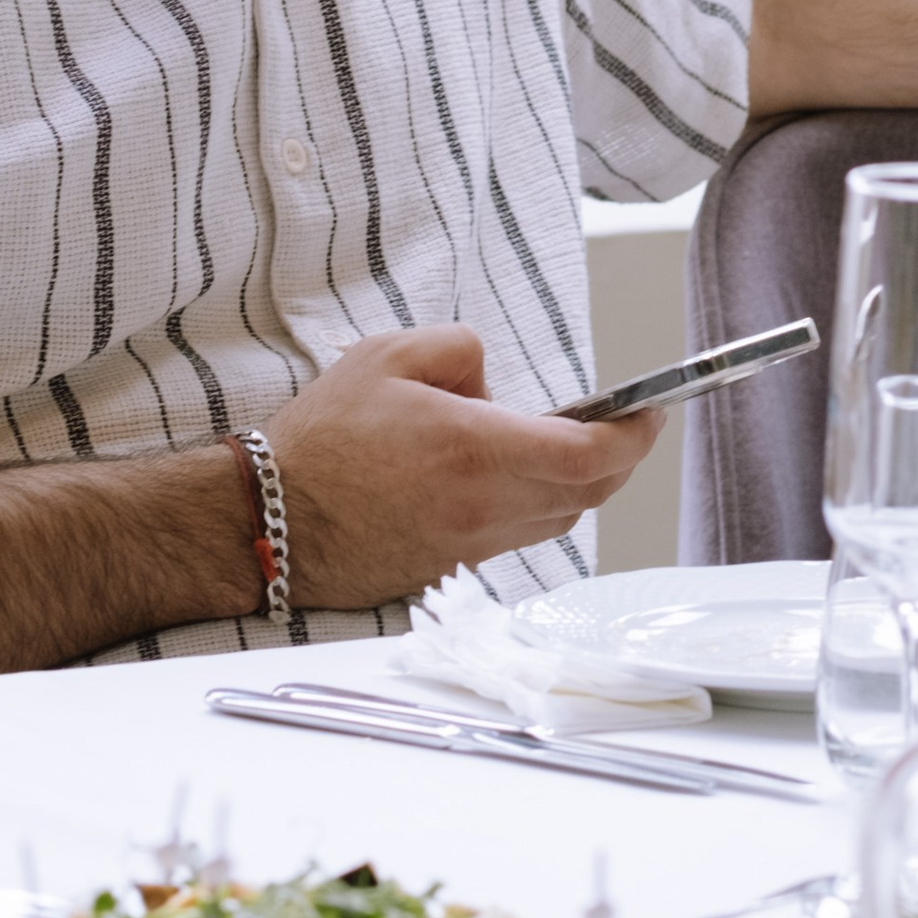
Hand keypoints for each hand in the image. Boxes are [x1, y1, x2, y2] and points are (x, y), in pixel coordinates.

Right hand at [263, 327, 655, 612]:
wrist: (267, 519)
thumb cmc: (322, 438)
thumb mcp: (389, 355)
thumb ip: (461, 349)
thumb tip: (492, 384)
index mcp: (476, 451)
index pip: (591, 455)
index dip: (634, 435)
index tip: (649, 413)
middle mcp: (484, 508)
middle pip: (589, 493)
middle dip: (621, 459)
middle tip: (627, 426)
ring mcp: (470, 546)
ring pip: (558, 520)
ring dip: (579, 485)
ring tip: (570, 445)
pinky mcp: (451, 568)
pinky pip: (518, 537)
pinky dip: (536, 506)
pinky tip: (514, 478)